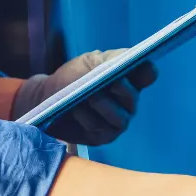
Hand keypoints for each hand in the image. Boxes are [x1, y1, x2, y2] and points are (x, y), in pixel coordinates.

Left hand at [12, 49, 157, 145]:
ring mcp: (116, 122)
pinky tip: (75, 109)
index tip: (137, 65)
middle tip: (109, 82)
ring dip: (101, 105)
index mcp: (128, 79)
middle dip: (120, 89)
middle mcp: (128, 102)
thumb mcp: (89, 62)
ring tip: (86, 96)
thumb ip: (110, 59)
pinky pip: (98, 128)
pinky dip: (86, 117)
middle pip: (132, 97)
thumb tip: (130, 58)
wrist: (48, 97)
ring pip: (117, 117)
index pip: (147, 74)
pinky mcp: (102, 137)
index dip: (146, 71)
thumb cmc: (72, 77)